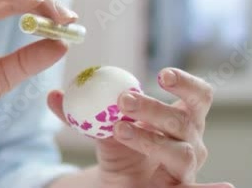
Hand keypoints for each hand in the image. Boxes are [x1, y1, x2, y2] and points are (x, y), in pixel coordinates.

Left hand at [48, 68, 232, 187]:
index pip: (198, 95)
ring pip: (179, 151)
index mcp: (181, 117)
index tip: (161, 75)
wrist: (120, 185)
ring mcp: (189, 167)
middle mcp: (192, 140)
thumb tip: (52, 94)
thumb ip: (78, 112)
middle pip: (182, 120)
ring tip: (119, 130)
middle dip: (152, 108)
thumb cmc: (120, 149)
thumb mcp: (100, 127)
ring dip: (149, 139)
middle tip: (123, 100)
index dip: (185, 83)